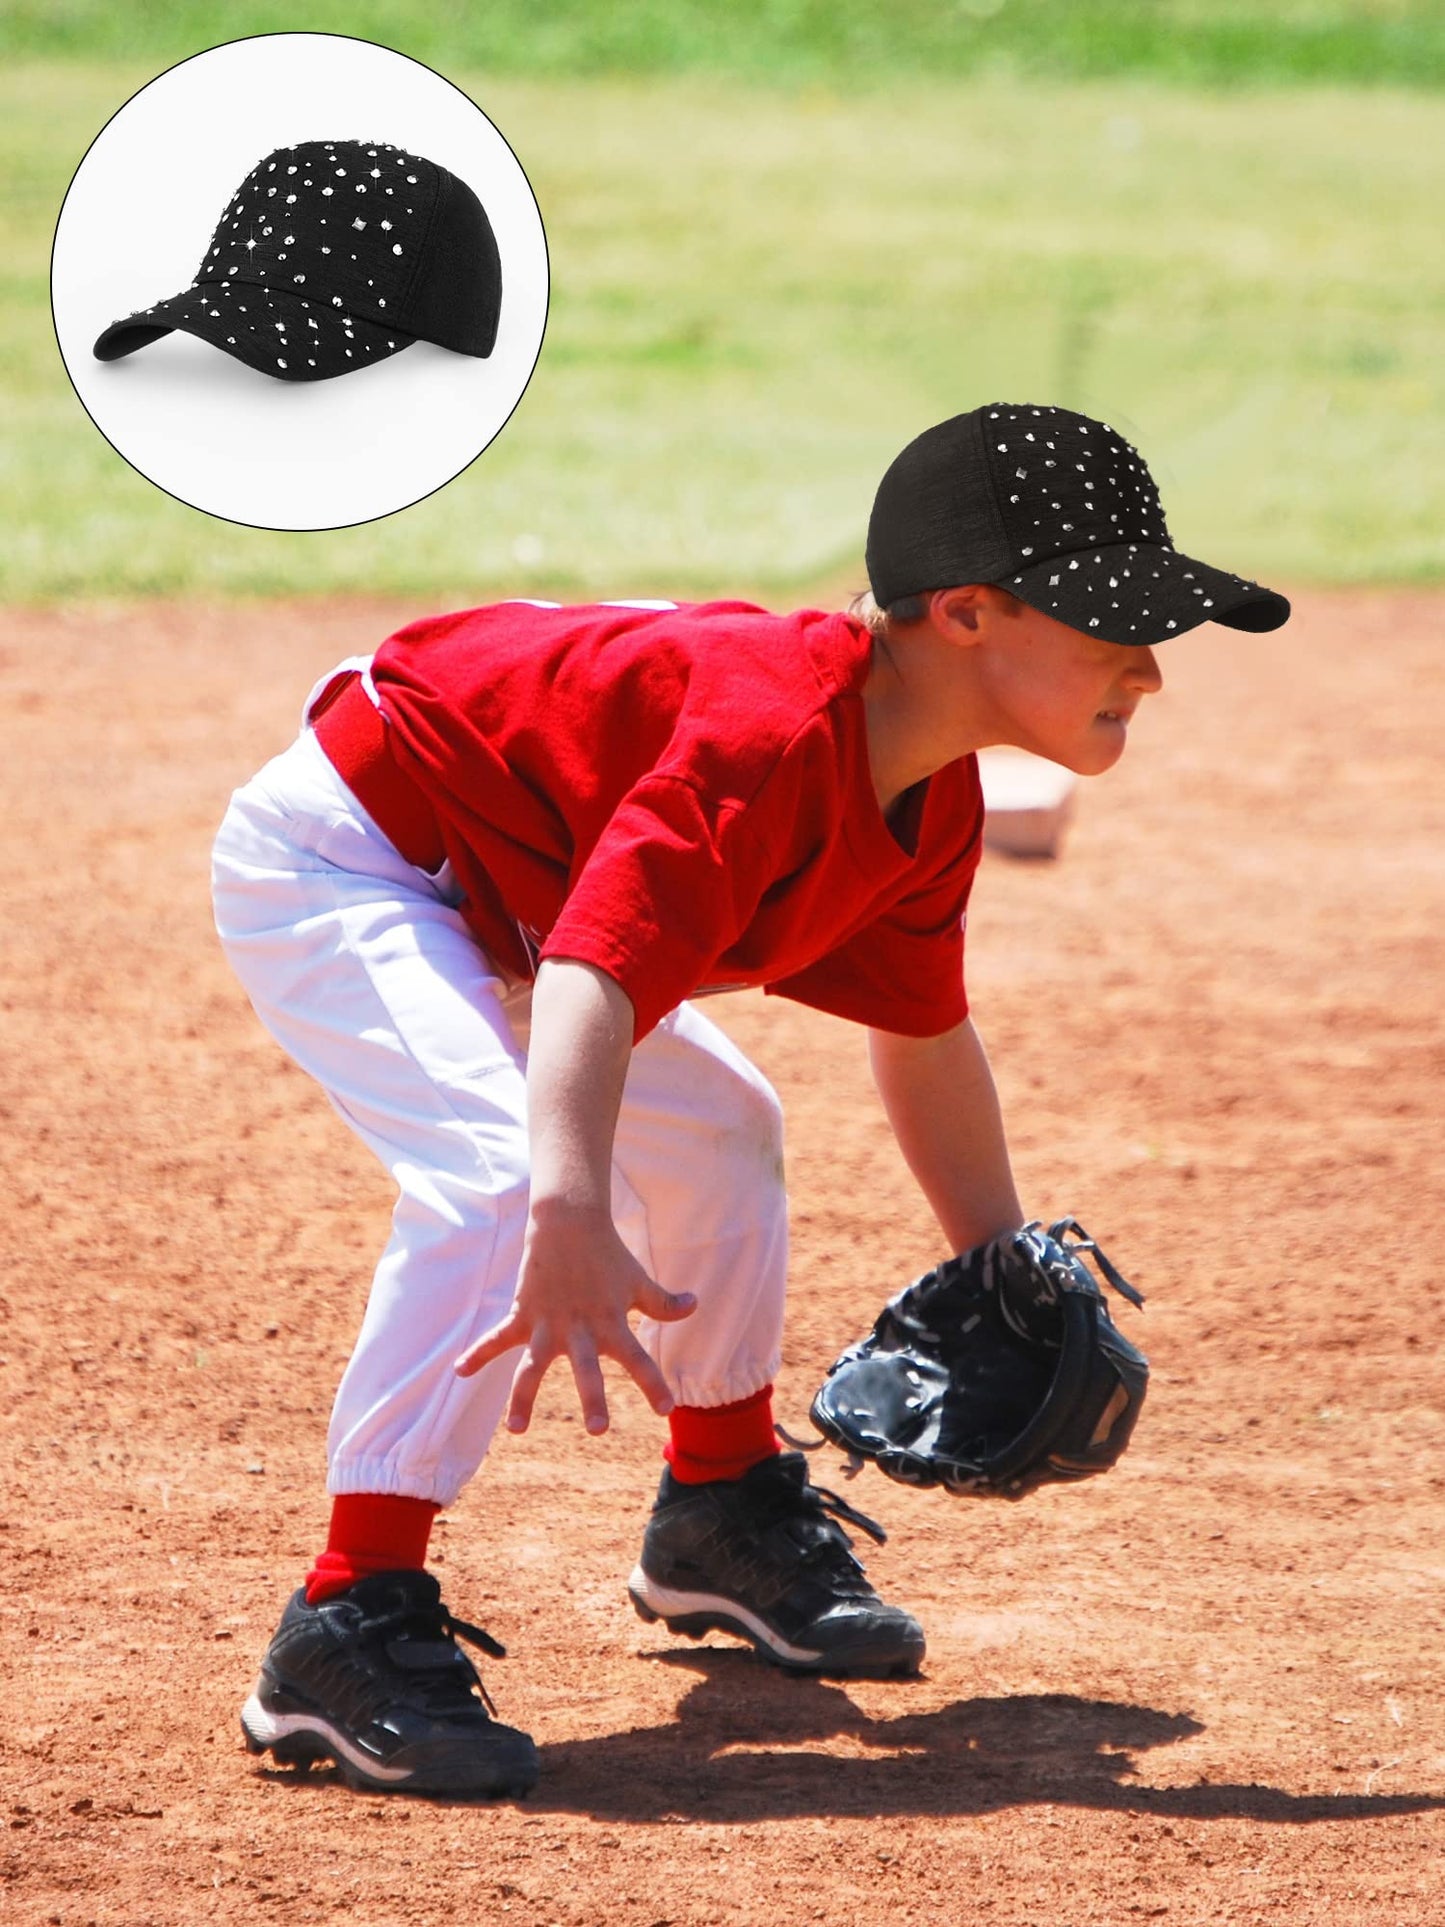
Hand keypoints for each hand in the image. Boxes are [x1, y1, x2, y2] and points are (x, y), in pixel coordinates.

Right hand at [453, 1200, 696, 1435]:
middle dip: (591, 1399)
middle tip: (598, 1430)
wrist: (569, 1220)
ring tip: (517, 1428)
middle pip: (587, 1370)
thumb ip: (662, 1302)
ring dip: (523, 1397)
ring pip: (533, 1366)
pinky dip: (477, 1354)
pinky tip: (459, 1372)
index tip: (666, 1409)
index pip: (638, 1359)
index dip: (653, 1384)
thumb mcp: (638, 1280)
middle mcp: (580, 1328)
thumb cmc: (608, 1254)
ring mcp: (548, 1323)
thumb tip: (695, 1306)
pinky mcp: (523, 1314)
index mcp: (612, 1322)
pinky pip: (497, 1338)